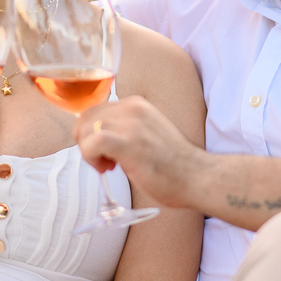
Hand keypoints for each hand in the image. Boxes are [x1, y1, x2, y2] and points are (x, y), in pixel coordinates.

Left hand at [73, 96, 205, 210]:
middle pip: (84, 119)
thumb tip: (95, 137)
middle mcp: (131, 108)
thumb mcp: (146, 133)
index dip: (90, 134)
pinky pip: (90, 144)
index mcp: (136, 104)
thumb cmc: (173, 164)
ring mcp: (130, 124)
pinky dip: (91, 158)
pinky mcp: (128, 142)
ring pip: (84, 130)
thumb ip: (124, 129)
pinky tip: (107, 168)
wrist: (196, 177)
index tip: (104, 153)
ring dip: (88, 153)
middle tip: (104, 162)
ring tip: (109, 167)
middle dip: (86, 143)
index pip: (93, 111)